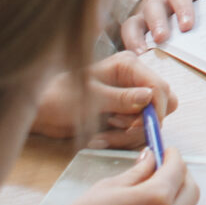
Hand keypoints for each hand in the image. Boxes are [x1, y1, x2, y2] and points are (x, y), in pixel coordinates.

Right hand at [0, 144, 197, 204]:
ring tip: (151, 184)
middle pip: (191, 190)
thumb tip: (151, 158)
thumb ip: (136, 172)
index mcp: (156, 199)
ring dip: (176, 193)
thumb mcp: (106, 188)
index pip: (178, 169)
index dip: (173, 155)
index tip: (165, 149)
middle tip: (162, 164)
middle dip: (181, 173)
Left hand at [29, 54, 178, 148]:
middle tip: (121, 131)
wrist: (43, 113)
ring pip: (150, 122)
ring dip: (128, 135)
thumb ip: (121, 98)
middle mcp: (134, 79)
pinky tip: (101, 138)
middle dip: (144, 123)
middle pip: (162, 104)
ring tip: (103, 135)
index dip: (155, 110)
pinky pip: (136, 132)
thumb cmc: (60, 97)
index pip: (159, 87)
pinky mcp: (125, 114)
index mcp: (128, 65)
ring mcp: (131, 97)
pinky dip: (121, 139)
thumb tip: (149, 97)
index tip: (140, 128)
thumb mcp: (91, 98)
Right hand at [122, 0, 205, 48]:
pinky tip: (134, 62)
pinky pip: (126, 37)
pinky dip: (128, 47)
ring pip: (133, 23)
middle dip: (157, 23)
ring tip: (142, 54)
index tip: (188, 26)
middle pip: (154, 8)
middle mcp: (158, 0)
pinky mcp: (133, 29)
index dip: (183, 9)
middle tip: (162, 39)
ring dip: (135, 38)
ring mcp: (142, 15)